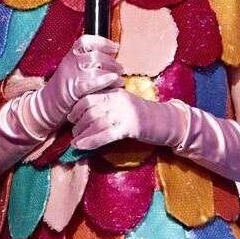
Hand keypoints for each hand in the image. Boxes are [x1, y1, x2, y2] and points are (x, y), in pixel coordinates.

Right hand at [20, 34, 123, 136]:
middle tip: (121, 68)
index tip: (116, 47)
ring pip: (96, 68)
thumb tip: (106, 58)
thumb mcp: (70, 70)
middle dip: (112, 61)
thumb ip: (84, 63)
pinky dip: (105, 80)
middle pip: (95, 55)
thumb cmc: (63, 89)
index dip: (103, 41)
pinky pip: (92, 83)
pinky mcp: (73, 91)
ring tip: (120, 80)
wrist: (45, 106)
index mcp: (69, 56)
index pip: (86, 41)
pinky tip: (115, 80)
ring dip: (112, 72)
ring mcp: (71, 76)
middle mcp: (70, 63)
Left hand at [69, 87, 187, 152]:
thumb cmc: (146, 116)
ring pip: (95, 122)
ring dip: (82, 134)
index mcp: (116, 91)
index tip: (71, 116)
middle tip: (73, 133)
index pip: (89, 95)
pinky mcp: (129, 127)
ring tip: (75, 142)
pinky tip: (81, 147)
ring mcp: (124, 113)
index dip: (76, 107)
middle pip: (89, 108)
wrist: (168, 122)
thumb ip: (109, 103)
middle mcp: (118, 99)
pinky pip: (105, 135)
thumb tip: (88, 113)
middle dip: (77, 122)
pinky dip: (91, 142)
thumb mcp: (125, 104)